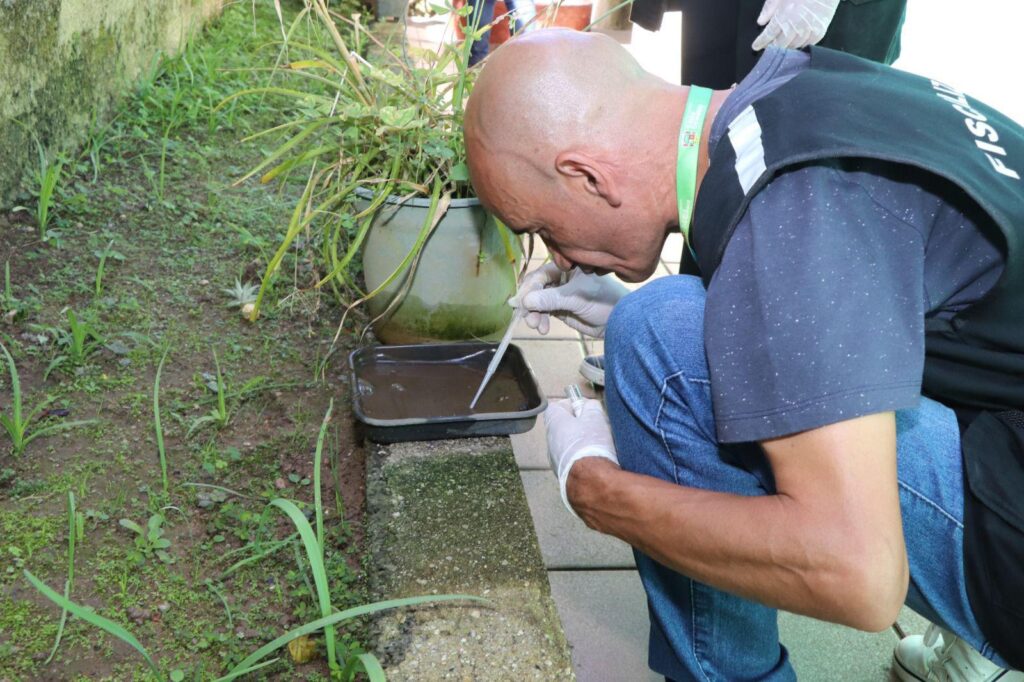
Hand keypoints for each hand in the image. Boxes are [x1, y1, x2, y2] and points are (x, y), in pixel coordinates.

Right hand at [511, 262, 627, 337]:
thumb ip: (552, 299)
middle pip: (536, 288)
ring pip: (537, 302)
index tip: (524, 303)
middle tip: (528, 318)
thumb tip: (525, 301)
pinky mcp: (560, 309)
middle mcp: (561, 279)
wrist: (620, 321)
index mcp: (567, 268)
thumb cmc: (605, 301)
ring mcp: (559, 294)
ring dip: (534, 314)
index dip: (530, 288)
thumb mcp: (577, 298)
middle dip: (530, 303)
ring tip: (536, 326)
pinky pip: (543, 312)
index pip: (540, 275)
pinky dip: (540, 320)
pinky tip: (543, 329)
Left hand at [545, 398, 618, 516]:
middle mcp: (550, 442)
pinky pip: (575, 463)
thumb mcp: (595, 417)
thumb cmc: (590, 445)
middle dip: (581, 426)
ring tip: (602, 447)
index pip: (556, 407)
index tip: (586, 409)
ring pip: (570, 446)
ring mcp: (556, 462)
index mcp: (553, 424)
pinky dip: (585, 461)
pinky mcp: (565, 477)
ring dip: (583, 445)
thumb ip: (591, 407)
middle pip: (564, 427)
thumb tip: (589, 407)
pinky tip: (599, 463)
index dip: (572, 405)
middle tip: (598, 427)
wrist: (590, 483)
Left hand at [752, 0, 840, 50]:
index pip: (769, 35)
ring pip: (794, 46)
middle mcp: (795, 26)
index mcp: (784, 16)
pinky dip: (802, 44)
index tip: (756, 46)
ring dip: (788, 47)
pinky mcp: (820, 31)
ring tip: (783, 45)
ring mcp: (808, 30)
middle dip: (774, 47)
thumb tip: (760, 21)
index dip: (761, 42)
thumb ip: (769, 8)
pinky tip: (798, 42)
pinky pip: (809, 44)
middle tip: (770, 47)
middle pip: (781, 44)